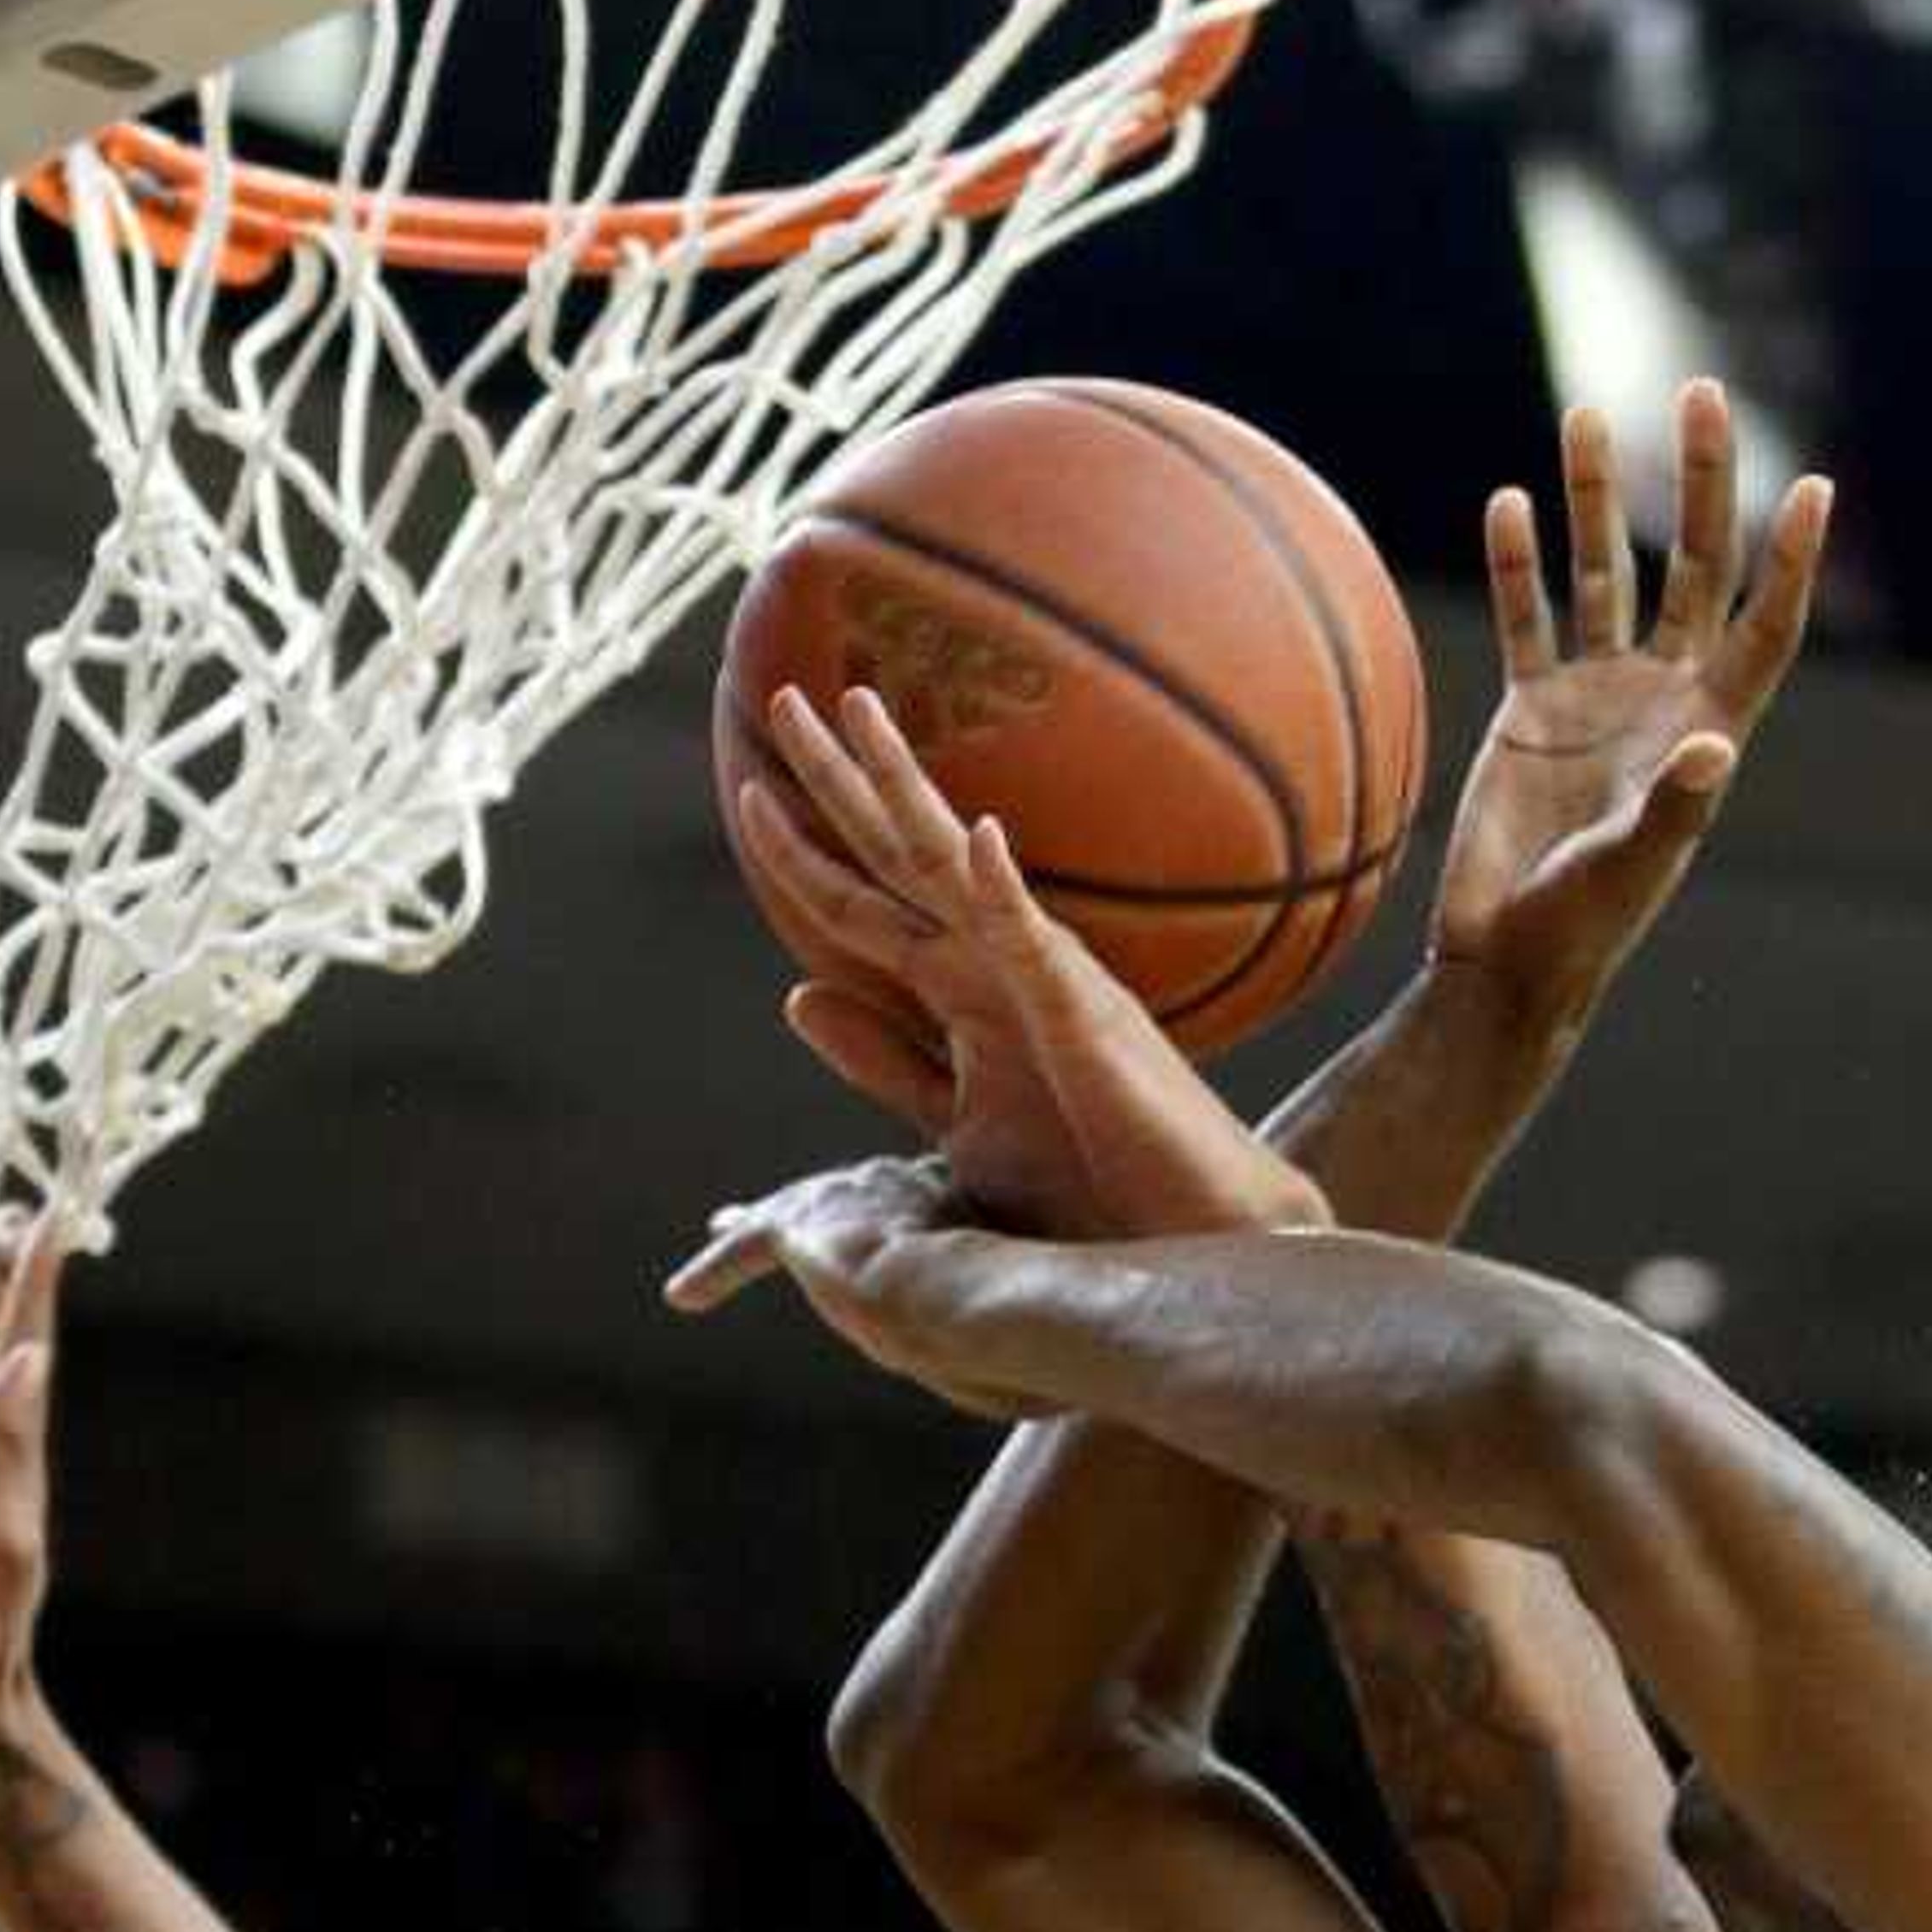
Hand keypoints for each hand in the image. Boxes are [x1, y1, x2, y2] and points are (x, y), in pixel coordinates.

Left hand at [672, 1153, 1049, 1401]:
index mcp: (968, 1209)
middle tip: (804, 1210)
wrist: (967, 1296)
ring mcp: (852, 1201)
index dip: (914, 1214)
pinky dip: (716, 1271)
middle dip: (831, 1200)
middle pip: (856, 1193)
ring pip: (796, 1210)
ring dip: (760, 1226)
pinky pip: (751, 1245)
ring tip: (724, 1228)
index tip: (909, 1227)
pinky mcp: (802, 1227)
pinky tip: (682, 1297)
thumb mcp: (1034, 1344)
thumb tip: (1061, 1400)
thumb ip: (1028, 1352)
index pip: (931, 1202)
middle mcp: (907, 1190)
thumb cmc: (1019, 1328)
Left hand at [722, 684, 1328, 1250]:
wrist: (1183, 1235)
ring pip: (955, 867)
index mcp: (962, 988)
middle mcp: (996, 961)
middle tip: (784, 696)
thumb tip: (798, 995)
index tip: (749, 794)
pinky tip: (978, 837)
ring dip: (905, 790)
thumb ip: (882, 1060)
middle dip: (837, 780)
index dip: (801, 855)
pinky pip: (1036, 947)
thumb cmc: (1085, 1179)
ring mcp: (1042, 979)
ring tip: (859, 711)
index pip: (860, 907)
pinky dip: (1005, 892)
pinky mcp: (1088, 1018)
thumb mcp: (952, 1120)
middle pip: (896, 855)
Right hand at [1431, 387, 1828, 1040]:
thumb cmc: (1581, 929)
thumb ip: (1674, 809)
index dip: (1790, 561)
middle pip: (1693, 568)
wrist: (1502, 959)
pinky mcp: (1530, 708)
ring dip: (1597, 498)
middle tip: (1699, 391)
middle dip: (1700, 484)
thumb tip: (1714, 751)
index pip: (1763, 627)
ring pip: (1605, 574)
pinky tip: (1511, 501)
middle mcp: (1659, 699)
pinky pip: (1528, 617)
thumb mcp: (1631, 869)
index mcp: (1705, 730)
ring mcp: (1595, 697)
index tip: (1812, 486)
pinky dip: (1519, 563)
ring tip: (1590, 414)